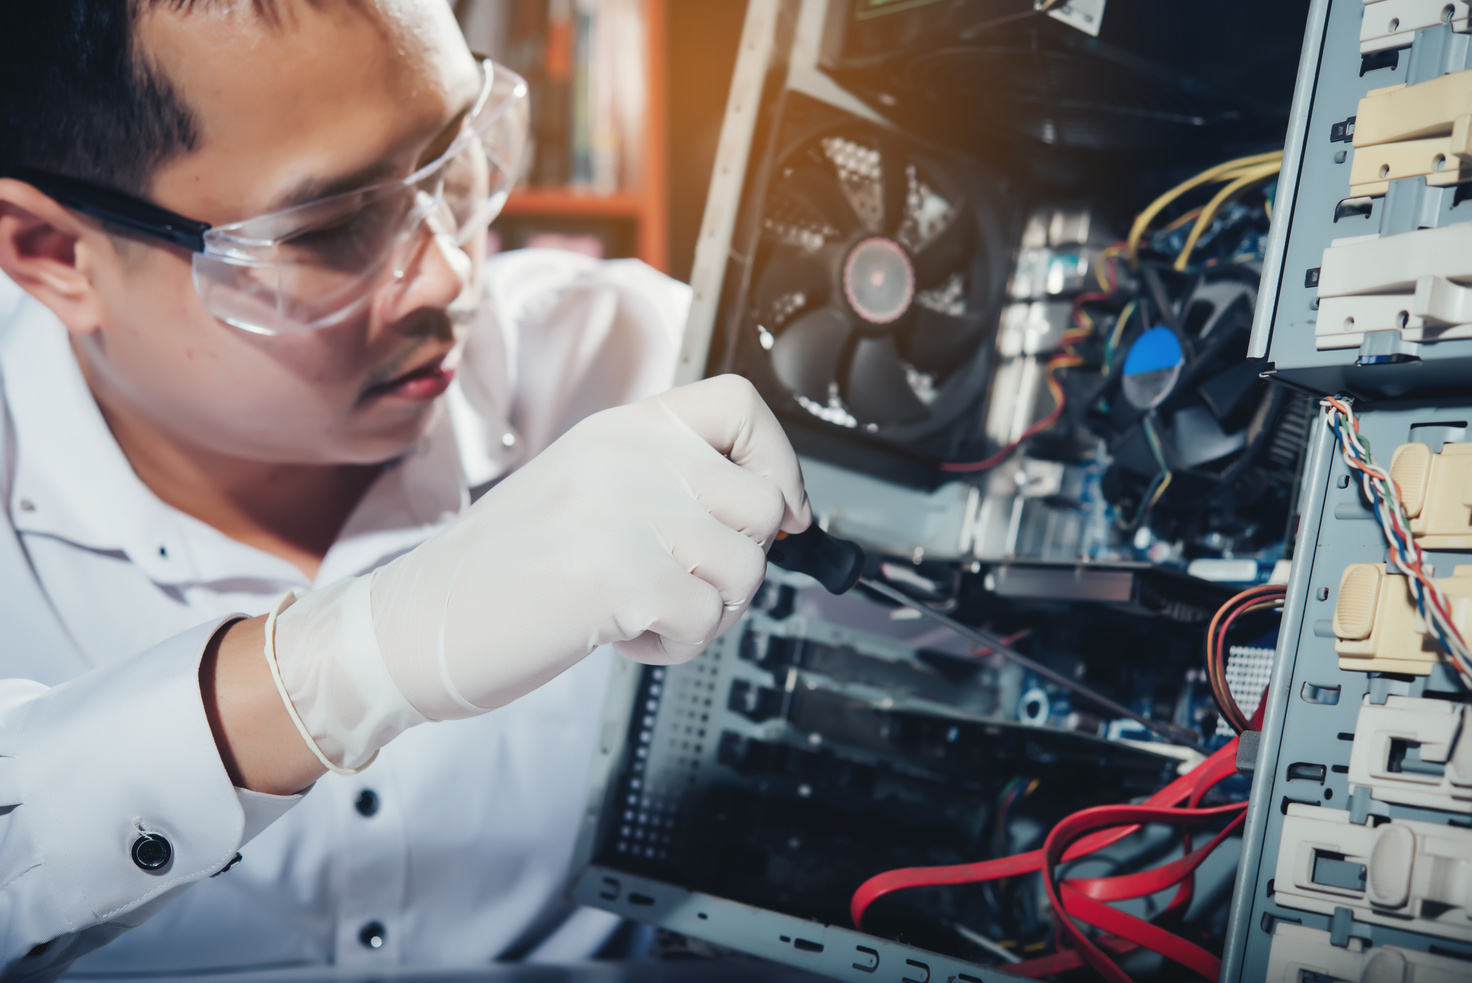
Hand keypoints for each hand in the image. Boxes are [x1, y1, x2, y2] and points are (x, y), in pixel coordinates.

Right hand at [270, 375, 809, 766]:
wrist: (411, 625)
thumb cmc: (499, 573)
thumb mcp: (586, 491)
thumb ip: (666, 482)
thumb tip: (772, 508)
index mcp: (621, 428)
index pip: (741, 403)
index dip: (779, 462)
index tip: (782, 514)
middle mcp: (627, 456)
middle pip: (761, 504)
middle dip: (737, 566)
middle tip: (680, 585)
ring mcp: (622, 511)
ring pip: (744, 570)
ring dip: (704, 612)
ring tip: (638, 611)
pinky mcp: (617, 576)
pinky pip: (705, 620)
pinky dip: (673, 646)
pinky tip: (622, 636)